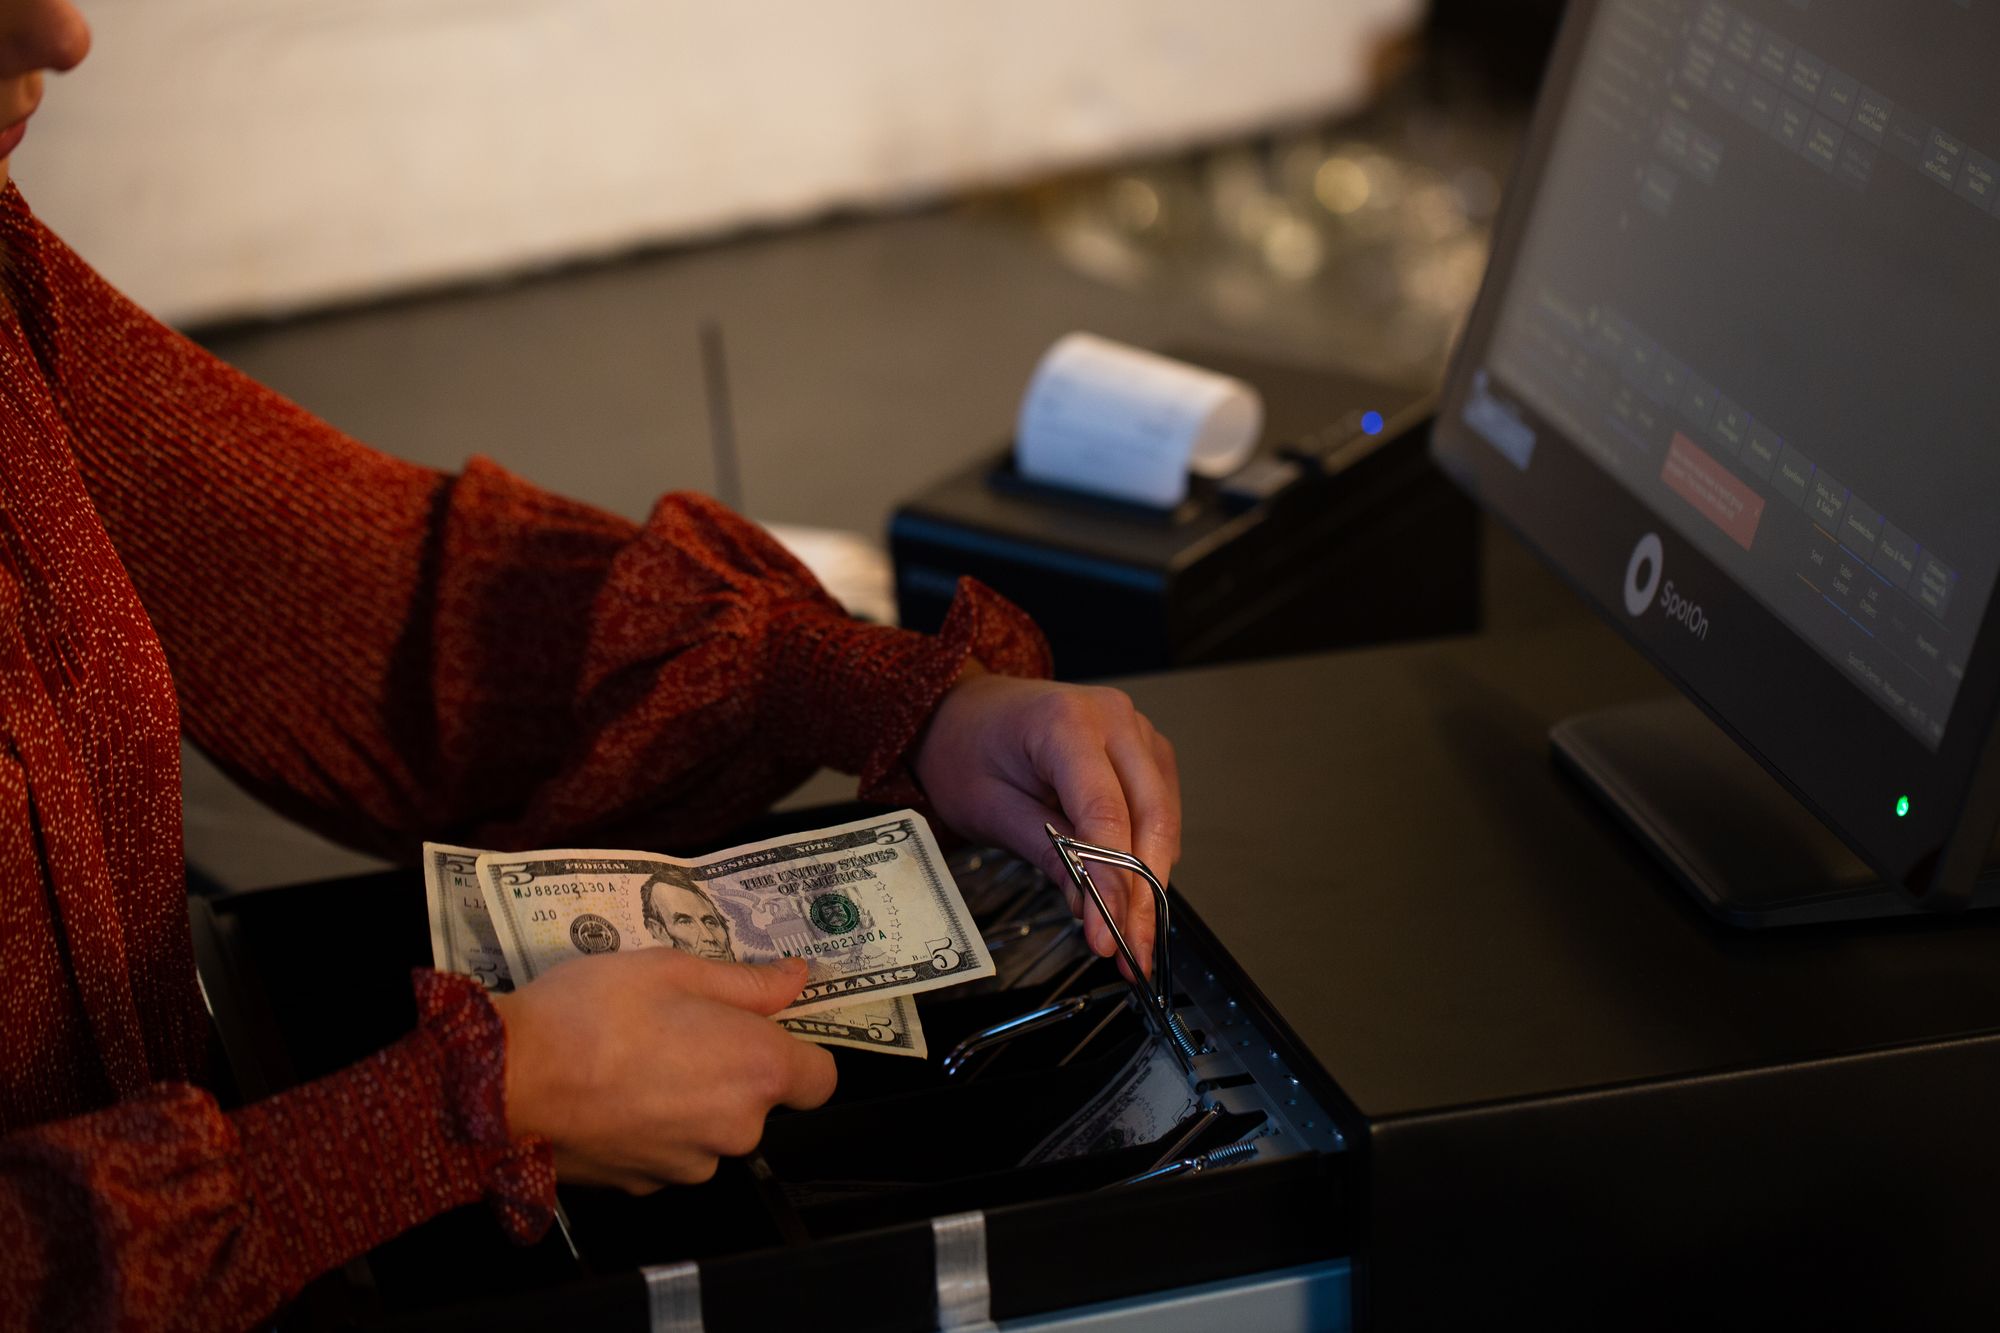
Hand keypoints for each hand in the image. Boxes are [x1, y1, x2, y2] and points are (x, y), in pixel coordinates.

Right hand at [489, 950, 835, 1191]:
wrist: (504, 1081)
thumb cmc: (592, 1012)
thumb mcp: (672, 969)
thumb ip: (746, 982)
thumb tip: (795, 979)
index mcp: (757, 1070)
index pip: (820, 1078)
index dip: (797, 1051)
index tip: (762, 1028)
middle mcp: (735, 1129)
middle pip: (758, 1101)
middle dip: (730, 1067)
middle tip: (677, 1024)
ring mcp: (688, 1165)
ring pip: (709, 1128)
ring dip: (687, 1099)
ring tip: (633, 1056)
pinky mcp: (643, 1185)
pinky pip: (666, 1150)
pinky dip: (649, 1126)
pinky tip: (610, 1091)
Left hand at [911, 666, 1181, 974]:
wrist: (964, 712)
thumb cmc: (966, 750)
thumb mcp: (988, 808)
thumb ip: (1046, 852)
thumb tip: (1090, 906)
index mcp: (1065, 721)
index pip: (1105, 814)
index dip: (1110, 883)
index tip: (1106, 935)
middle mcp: (1112, 717)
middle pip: (1150, 816)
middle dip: (1142, 893)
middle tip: (1131, 951)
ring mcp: (1135, 729)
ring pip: (1163, 816)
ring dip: (1151, 880)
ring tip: (1132, 935)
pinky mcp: (1144, 749)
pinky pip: (1161, 806)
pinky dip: (1150, 853)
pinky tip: (1133, 893)